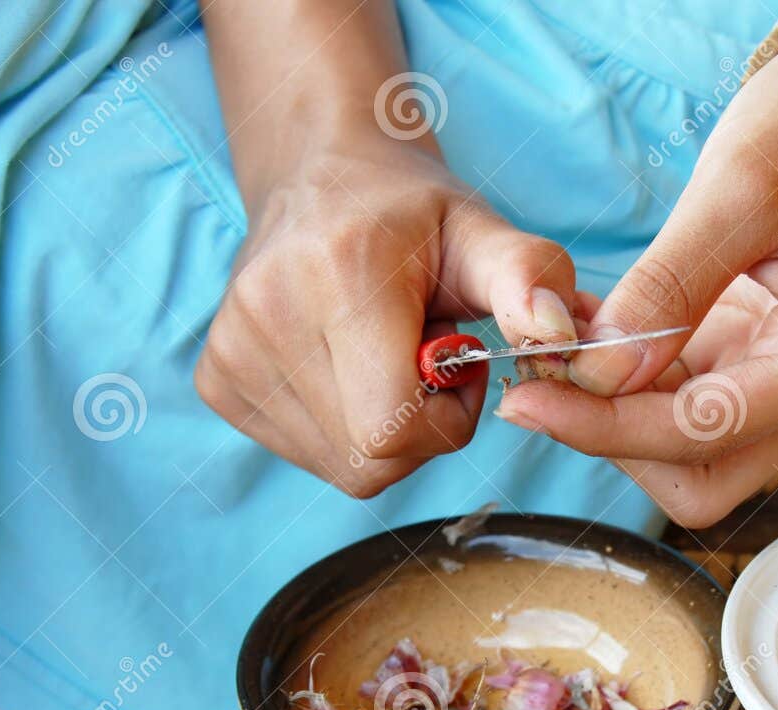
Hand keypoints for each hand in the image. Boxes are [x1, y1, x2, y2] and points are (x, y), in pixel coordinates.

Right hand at [196, 137, 577, 497]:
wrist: (320, 176)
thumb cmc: (413, 216)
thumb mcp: (482, 231)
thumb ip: (531, 277)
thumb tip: (562, 332)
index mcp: (338, 278)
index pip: (392, 430)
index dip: (444, 421)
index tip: (458, 367)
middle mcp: (267, 315)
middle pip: (368, 459)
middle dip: (419, 429)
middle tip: (427, 361)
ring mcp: (230, 352)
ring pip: (339, 465)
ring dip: (381, 430)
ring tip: (383, 356)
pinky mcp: (216, 379)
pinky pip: (306, 451)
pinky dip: (342, 428)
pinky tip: (346, 367)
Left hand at [494, 1, 777, 526]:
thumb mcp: (736, 189)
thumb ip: (668, 288)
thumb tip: (601, 375)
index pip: (702, 434)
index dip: (606, 428)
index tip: (528, 401)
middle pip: (699, 477)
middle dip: (615, 440)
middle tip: (543, 381)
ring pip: (683, 452)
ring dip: (612, 414)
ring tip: (557, 345)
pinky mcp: (754, 364)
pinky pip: (679, 404)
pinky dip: (626, 382)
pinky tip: (586, 330)